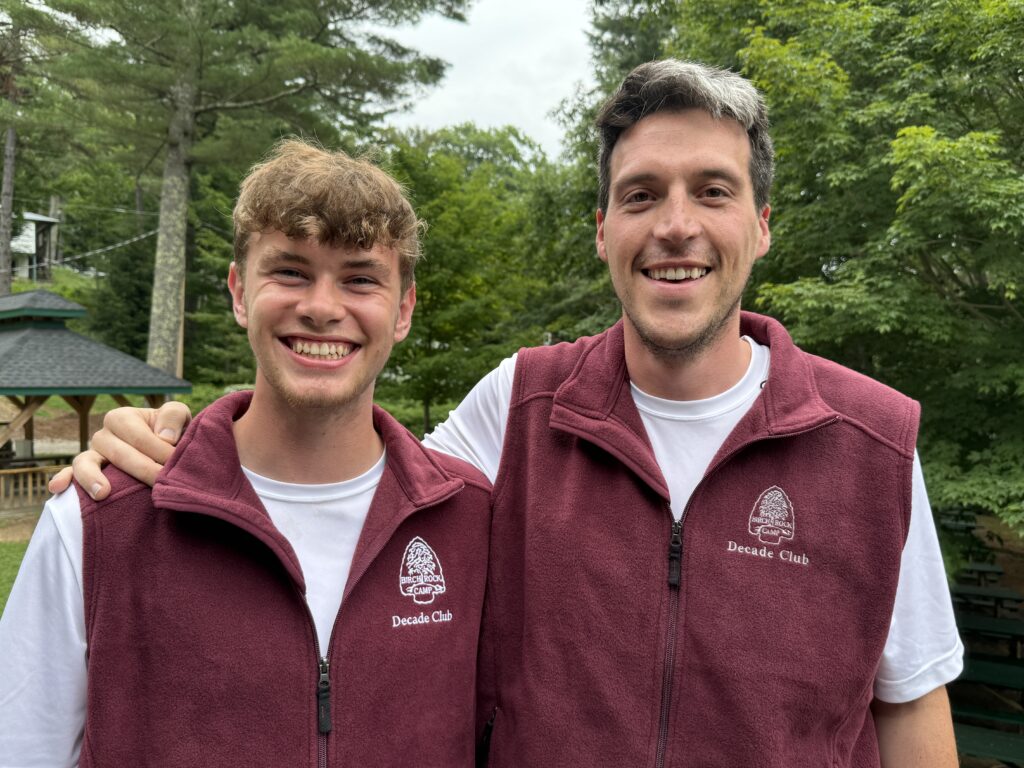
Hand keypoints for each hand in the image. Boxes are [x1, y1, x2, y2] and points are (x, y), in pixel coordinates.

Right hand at [47, 401, 193, 498]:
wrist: (168, 449)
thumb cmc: (172, 432)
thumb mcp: (178, 414)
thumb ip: (173, 416)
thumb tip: (163, 436)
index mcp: (122, 417)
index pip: (138, 436)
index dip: (159, 451)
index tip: (177, 463)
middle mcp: (103, 435)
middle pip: (118, 454)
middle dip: (142, 470)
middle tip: (161, 484)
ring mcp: (93, 455)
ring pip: (85, 463)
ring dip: (92, 478)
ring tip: (104, 493)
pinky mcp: (87, 473)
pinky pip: (71, 475)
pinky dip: (63, 480)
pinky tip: (58, 489)